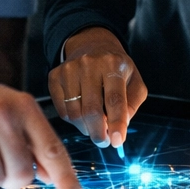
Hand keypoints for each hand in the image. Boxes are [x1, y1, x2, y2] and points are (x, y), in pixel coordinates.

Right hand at [48, 27, 146, 148]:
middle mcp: (89, 64)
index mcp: (114, 64)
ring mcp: (69, 69)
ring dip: (86, 128)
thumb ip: (132, 104)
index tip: (117, 141)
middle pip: (92, 110)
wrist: (92, 46)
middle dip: (99, 133)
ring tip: (94, 126)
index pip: (115, 99)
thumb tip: (120, 128)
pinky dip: (73, 120)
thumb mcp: (134, 81)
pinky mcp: (54, 76)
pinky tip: (82, 115)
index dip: (117, 122)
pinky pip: (62, 110)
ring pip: (74, 114)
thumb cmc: (117, 69)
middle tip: (104, 141)